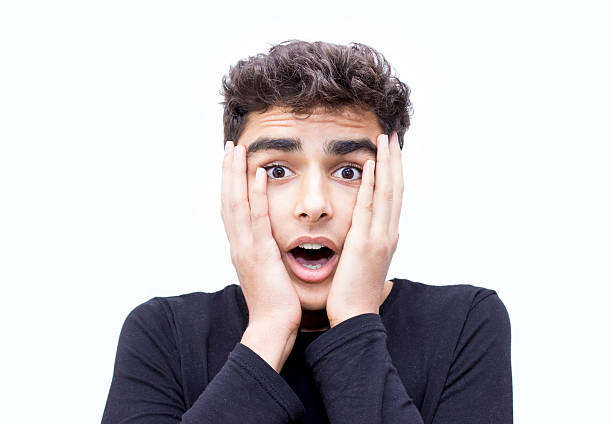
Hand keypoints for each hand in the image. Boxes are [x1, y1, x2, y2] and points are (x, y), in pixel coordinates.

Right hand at [221, 141, 301, 370]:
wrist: (274, 328)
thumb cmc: (277, 304)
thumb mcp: (269, 272)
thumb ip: (267, 253)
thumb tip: (272, 242)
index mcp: (242, 248)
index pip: (232, 209)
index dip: (230, 184)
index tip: (232, 162)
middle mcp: (239, 244)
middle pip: (228, 200)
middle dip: (228, 172)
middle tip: (230, 146)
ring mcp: (246, 248)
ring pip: (236, 204)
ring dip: (236, 175)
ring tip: (238, 150)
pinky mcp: (260, 254)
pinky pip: (257, 219)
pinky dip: (256, 195)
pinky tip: (259, 174)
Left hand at [326, 133, 402, 326]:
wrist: (355, 317)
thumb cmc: (355, 293)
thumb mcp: (364, 263)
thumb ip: (368, 245)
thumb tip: (367, 235)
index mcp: (387, 236)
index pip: (393, 196)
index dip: (393, 171)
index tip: (390, 150)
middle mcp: (388, 233)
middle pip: (395, 188)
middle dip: (394, 159)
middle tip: (391, 134)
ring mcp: (379, 237)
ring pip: (386, 192)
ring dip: (386, 163)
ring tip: (384, 139)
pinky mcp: (364, 243)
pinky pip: (368, 207)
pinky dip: (371, 184)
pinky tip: (369, 164)